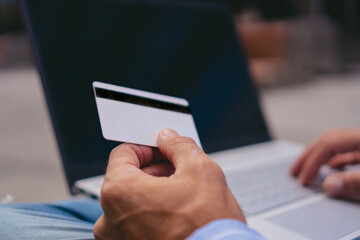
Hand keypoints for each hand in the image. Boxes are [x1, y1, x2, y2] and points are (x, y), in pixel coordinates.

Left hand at [94, 129, 244, 239]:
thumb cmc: (207, 227)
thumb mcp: (201, 171)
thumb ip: (179, 146)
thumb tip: (169, 138)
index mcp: (119, 192)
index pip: (124, 153)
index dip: (148, 146)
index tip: (165, 149)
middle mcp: (110, 218)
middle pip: (128, 177)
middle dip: (155, 169)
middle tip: (180, 168)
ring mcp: (119, 239)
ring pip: (133, 200)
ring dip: (155, 190)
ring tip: (183, 192)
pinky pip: (136, 221)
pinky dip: (153, 211)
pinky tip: (178, 211)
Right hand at [290, 129, 359, 198]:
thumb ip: (353, 182)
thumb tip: (329, 185)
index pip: (328, 144)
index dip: (312, 162)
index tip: (304, 179)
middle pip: (328, 141)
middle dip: (307, 156)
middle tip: (293, 171)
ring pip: (336, 146)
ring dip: (318, 158)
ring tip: (306, 170)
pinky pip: (347, 152)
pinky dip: (333, 161)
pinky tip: (330, 169)